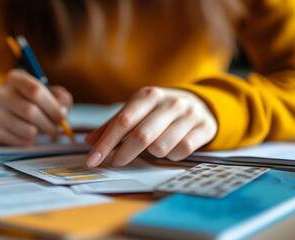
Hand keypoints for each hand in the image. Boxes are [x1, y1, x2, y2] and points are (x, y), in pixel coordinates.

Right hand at [0, 69, 72, 145]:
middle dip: (49, 124)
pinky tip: (28, 134)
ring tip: (41, 129)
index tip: (62, 116)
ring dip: (41, 133)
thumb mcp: (47, 93)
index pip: (35, 90)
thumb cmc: (31, 101)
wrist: (3, 112)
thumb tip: (62, 112)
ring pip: (28, 130)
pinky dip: (31, 141)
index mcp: (14, 78)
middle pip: (31, 112)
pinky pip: (21, 142)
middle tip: (57, 129)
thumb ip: (61, 98)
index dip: (52, 106)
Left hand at [85, 87, 216, 166]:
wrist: (200, 103)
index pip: (123, 121)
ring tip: (153, 147)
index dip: (106, 143)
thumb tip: (90, 141)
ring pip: (161, 147)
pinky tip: (171, 148)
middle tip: (115, 163)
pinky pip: (182, 151)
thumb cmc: (160, 110)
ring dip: (152, 154)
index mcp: (148, 96)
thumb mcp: (137, 110)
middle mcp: (169, 103)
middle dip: (124, 154)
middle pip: (141, 136)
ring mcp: (189, 115)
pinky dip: (171, 155)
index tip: (93, 160)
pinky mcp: (204, 128)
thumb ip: (113, 124)